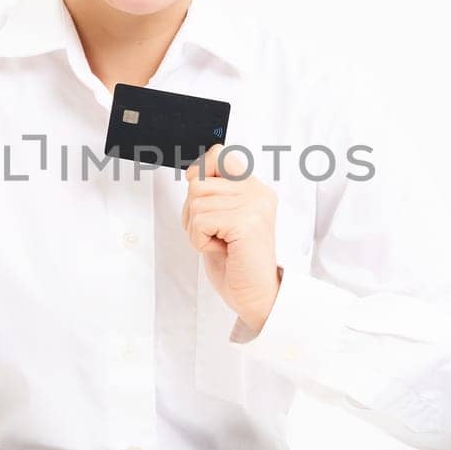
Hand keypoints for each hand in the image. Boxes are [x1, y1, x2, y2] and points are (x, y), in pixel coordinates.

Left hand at [181, 144, 283, 336]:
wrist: (255, 296)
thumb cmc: (235, 262)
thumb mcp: (220, 219)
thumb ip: (212, 193)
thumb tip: (192, 172)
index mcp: (254, 188)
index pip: (218, 154)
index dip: (199, 174)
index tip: (203, 202)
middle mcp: (258, 192)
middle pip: (198, 182)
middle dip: (193, 212)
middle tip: (212, 234)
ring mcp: (254, 205)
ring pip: (196, 201)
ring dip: (197, 229)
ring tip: (219, 242)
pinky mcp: (246, 222)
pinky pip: (200, 221)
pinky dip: (200, 240)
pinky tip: (221, 250)